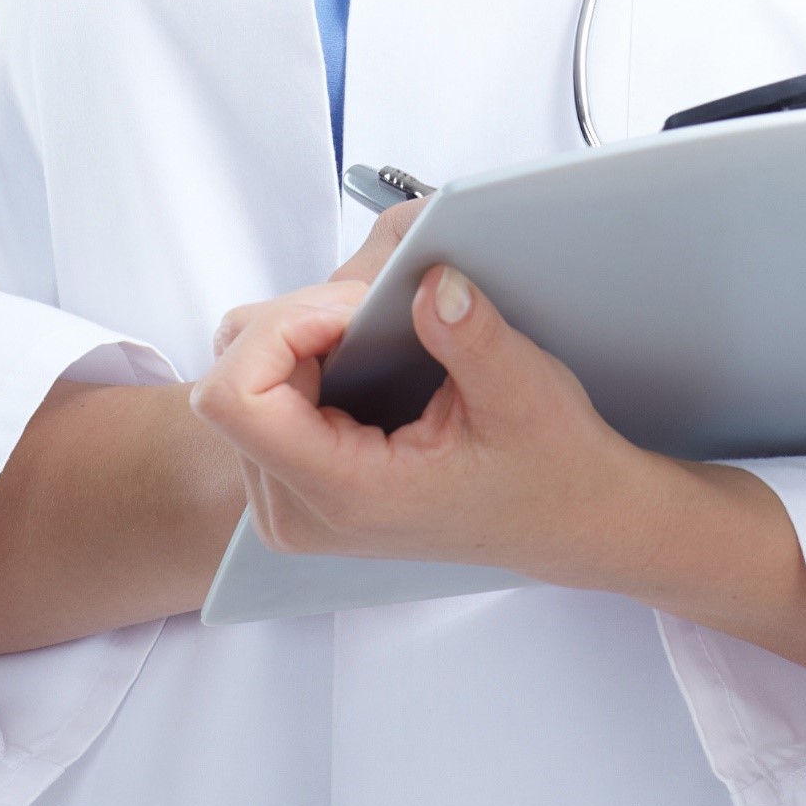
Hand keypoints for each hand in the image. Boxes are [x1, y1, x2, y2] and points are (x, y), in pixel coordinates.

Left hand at [193, 251, 805, 668]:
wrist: (573, 525)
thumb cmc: (552, 469)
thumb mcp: (527, 394)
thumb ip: (472, 336)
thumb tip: (431, 280)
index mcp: (344, 496)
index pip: (233, 397)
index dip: (286, 328)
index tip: (358, 310)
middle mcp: (296, 511)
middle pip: (233, 374)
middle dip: (300, 320)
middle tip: (377, 310)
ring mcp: (289, 504)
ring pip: (240, 375)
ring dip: (301, 334)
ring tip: (378, 333)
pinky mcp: (296, 486)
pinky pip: (259, 392)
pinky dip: (303, 355)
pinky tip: (364, 359)